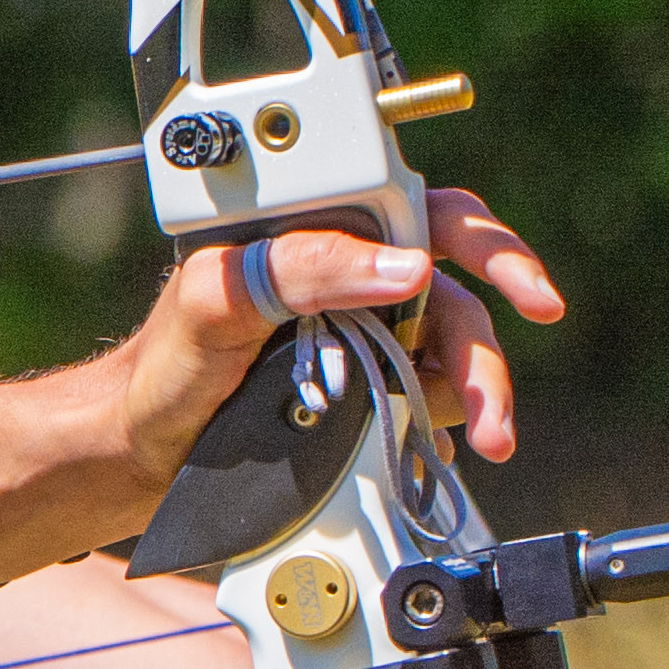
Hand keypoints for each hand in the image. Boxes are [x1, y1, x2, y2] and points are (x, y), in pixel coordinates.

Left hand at [108, 186, 566, 481]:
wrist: (142, 454)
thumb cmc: (163, 367)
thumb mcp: (215, 302)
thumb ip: (300, 267)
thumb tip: (403, 265)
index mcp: (319, 233)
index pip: (422, 214)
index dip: (485, 245)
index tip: (526, 291)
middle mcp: (351, 278)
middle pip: (456, 288)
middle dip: (493, 333)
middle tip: (519, 366)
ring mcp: (365, 336)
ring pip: (452, 350)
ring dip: (479, 393)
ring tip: (484, 439)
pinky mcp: (369, 392)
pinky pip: (430, 401)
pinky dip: (447, 424)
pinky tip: (436, 448)